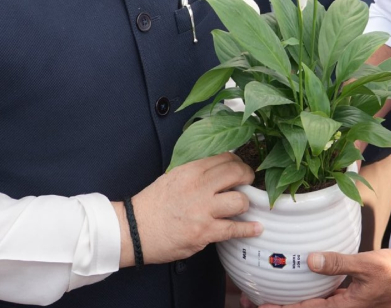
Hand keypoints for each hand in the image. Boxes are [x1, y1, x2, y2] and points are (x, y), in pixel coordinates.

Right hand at [124, 153, 260, 265]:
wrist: (134, 230)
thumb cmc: (151, 205)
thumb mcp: (171, 176)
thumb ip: (194, 171)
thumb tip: (216, 168)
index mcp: (190, 170)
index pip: (224, 158)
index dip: (237, 162)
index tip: (240, 168)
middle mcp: (198, 187)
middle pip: (237, 174)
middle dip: (247, 178)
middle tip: (248, 183)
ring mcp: (203, 210)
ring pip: (240, 201)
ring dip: (245, 204)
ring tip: (242, 207)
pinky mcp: (205, 232)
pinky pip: (234, 229)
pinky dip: (248, 229)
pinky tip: (256, 227)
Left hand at [259, 249, 390, 307]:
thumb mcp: (368, 265)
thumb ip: (338, 263)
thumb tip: (309, 261)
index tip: (258, 306)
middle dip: (281, 307)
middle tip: (252, 301)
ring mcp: (352, 304)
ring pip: (316, 305)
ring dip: (294, 301)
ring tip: (271, 294)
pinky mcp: (357, 297)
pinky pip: (329, 298)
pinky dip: (312, 293)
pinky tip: (304, 283)